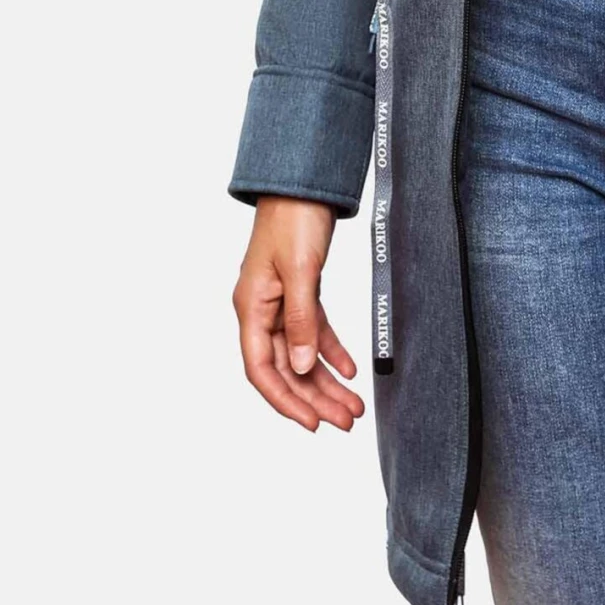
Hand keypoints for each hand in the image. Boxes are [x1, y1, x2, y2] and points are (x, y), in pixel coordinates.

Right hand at [233, 196, 364, 431]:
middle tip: (346, 420)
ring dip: (326, 381)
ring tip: (353, 405)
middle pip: (286, 368)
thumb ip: (301, 319)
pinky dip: (332, 351)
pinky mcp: (302, 291)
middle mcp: (262, 310)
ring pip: (302, 354)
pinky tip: (349, 369)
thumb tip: (301, 366)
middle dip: (315, 398)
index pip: (262, 370)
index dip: (285, 401)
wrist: (303, 181)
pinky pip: (315, 331)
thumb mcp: (300, 269)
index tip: (311, 424)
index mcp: (251, 307)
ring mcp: (281, 302)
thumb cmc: (294, 217)